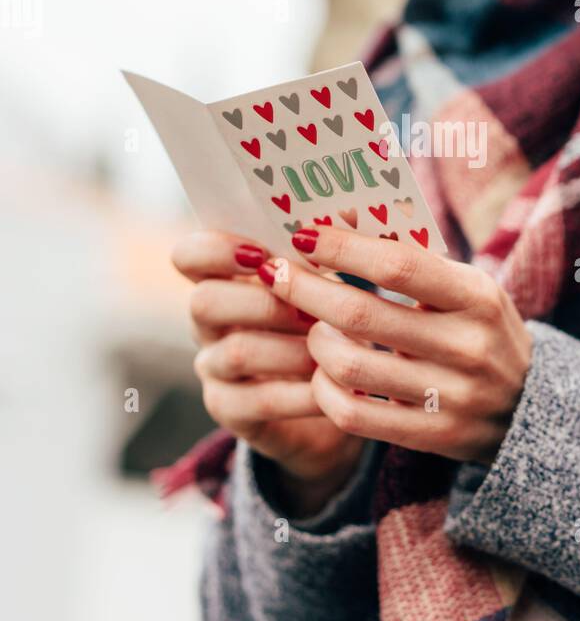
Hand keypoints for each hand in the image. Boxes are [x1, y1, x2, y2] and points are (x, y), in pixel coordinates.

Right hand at [170, 230, 365, 511]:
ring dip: (291, 345)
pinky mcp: (232, 412)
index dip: (214, 250)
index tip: (260, 254)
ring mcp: (215, 369)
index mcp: (223, 278)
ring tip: (335, 345)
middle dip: (263, 301)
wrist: (338, 400)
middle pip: (203, 302)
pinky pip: (259, 401)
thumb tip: (351, 207)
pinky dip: (302, 391)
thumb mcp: (332, 282)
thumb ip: (329, 247)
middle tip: (314, 306)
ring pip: (237, 351)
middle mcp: (208, 323)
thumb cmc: (333, 322)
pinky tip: (334, 384)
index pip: (188, 256)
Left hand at [258, 224, 533, 465]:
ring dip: (314, 342)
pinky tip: (323, 373)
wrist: (530, 410)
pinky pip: (354, 415)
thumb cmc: (483, 332)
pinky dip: (325, 390)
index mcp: (478, 297)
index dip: (343, 249)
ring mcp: (451, 397)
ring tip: (311, 327)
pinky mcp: (432, 437)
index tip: (303, 236)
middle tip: (275, 274)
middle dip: (305, 290)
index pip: (398, 266)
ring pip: (349, 367)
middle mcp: (467, 347)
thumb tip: (339, 222)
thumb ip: (415, 262)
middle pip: (361, 315)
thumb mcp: (470, 289)